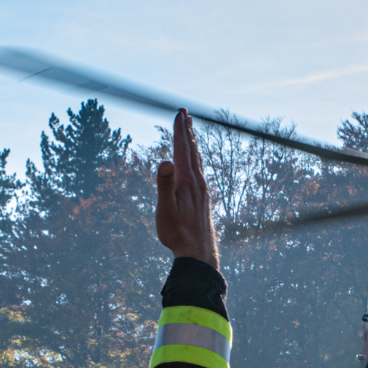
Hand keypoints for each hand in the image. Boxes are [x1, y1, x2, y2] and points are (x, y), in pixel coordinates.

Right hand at [156, 108, 217, 266]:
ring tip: (190, 132)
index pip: (182, 150)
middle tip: (185, 113)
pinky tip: (194, 164)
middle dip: (187, 131)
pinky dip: (195, 160)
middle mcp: (198, 183)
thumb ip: (164, 185)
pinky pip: (199, 172)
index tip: (179, 114)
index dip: (179, 131)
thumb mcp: (165, 210)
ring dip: (193, 144)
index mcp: (187, 181)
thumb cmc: (178, 234)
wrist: (199, 254)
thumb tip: (165, 161)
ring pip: (197, 161)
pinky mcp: (203, 199)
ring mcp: (202, 191)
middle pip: (192, 151)